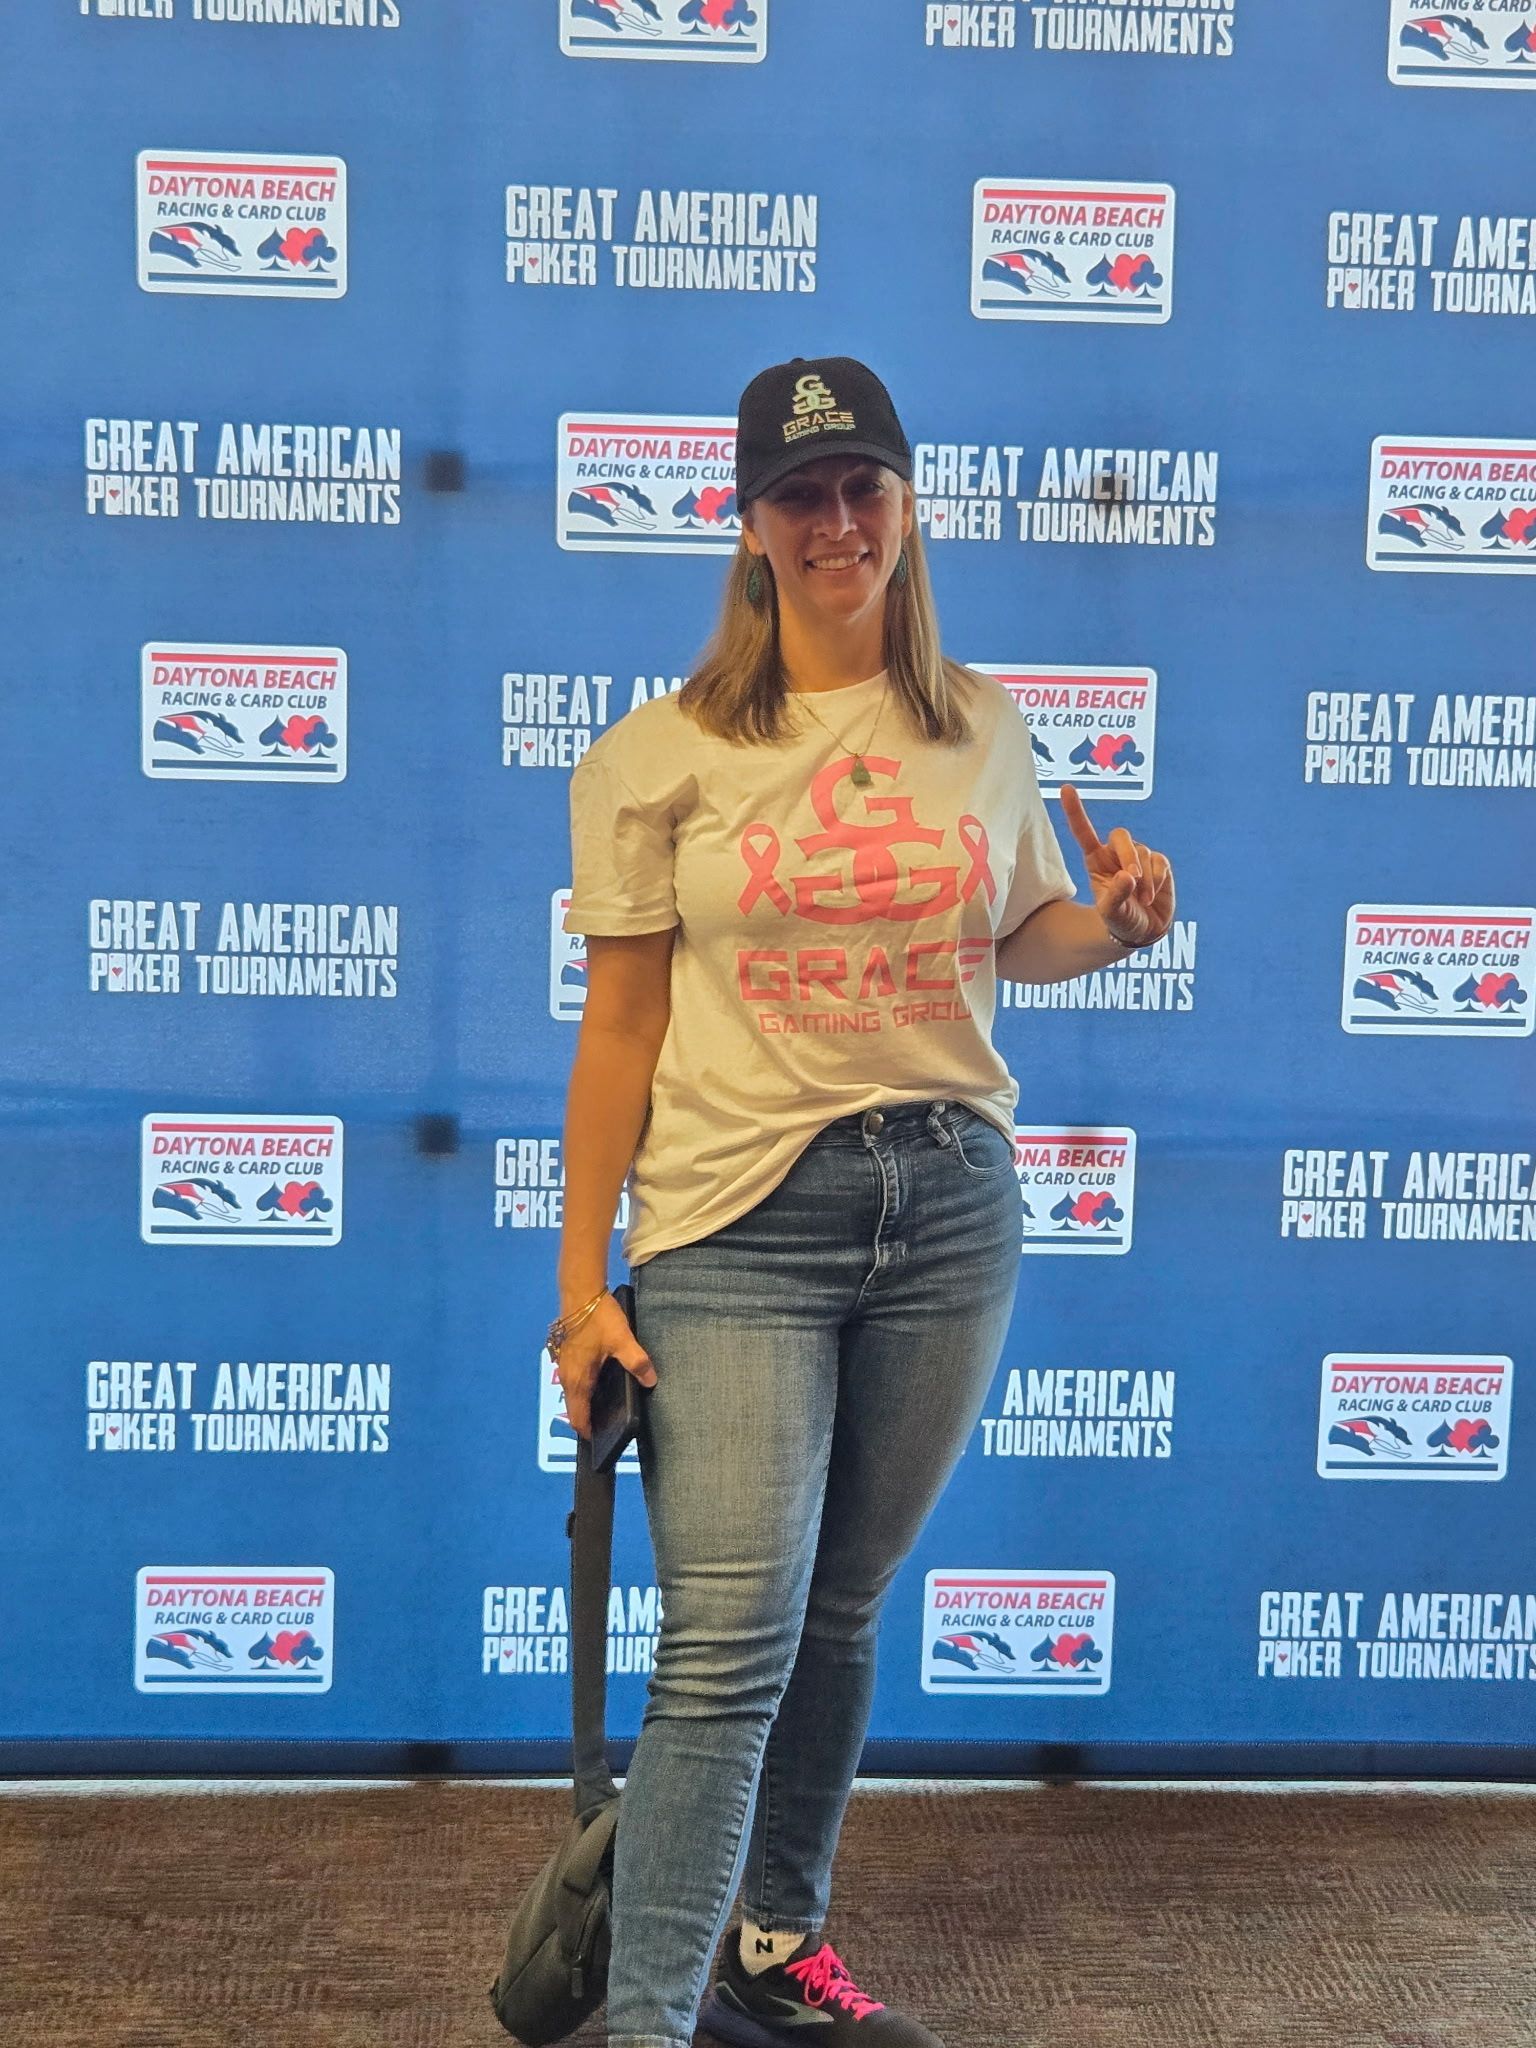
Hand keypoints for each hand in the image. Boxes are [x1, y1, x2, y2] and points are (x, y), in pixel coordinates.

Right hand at [556, 1294, 656, 1440]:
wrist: (580, 1291)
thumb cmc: (598, 1319)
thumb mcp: (622, 1340)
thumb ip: (636, 1361)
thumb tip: (651, 1381)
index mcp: (577, 1380)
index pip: (578, 1418)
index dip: (589, 1432)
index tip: (604, 1440)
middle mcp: (567, 1377)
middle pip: (576, 1408)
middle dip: (591, 1419)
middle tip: (612, 1425)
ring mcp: (565, 1365)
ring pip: (575, 1393)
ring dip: (588, 1403)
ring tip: (610, 1406)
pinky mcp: (568, 1355)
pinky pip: (576, 1380)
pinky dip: (586, 1388)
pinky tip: (603, 1382)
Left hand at [1058, 785, 1175, 948]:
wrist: (1143, 931)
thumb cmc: (1120, 921)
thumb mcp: (1112, 914)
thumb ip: (1117, 896)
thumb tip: (1128, 876)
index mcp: (1095, 862)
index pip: (1084, 832)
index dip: (1075, 811)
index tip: (1066, 788)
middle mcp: (1115, 855)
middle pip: (1121, 836)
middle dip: (1129, 855)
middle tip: (1133, 879)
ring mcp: (1137, 857)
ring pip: (1143, 852)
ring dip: (1145, 879)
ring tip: (1142, 900)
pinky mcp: (1158, 863)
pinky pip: (1160, 862)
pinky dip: (1158, 880)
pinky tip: (1152, 896)